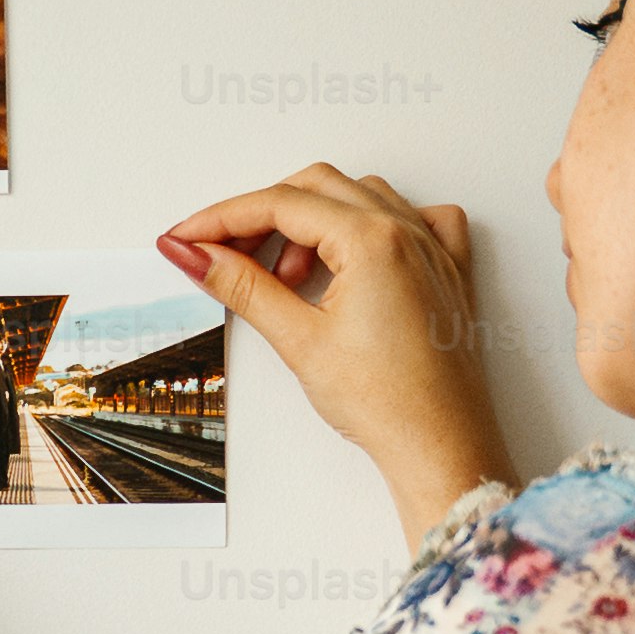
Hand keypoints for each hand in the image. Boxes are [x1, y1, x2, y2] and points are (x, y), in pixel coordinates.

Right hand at [160, 165, 520, 545]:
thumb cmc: (387, 402)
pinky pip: (415, 217)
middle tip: (221, 253)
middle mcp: (407, 231)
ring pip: (360, 197)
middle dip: (261, 215)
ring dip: (312, 222)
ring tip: (286, 276)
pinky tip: (355, 257)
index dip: (223, 217)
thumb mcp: (299, 340)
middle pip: (317, 188)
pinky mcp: (447, 270)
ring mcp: (433, 247)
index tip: (187, 236)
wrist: (440, 445)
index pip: (280, 204)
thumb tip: (197, 256)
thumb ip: (244, 287)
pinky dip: (375, 225)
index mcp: (373, 239)